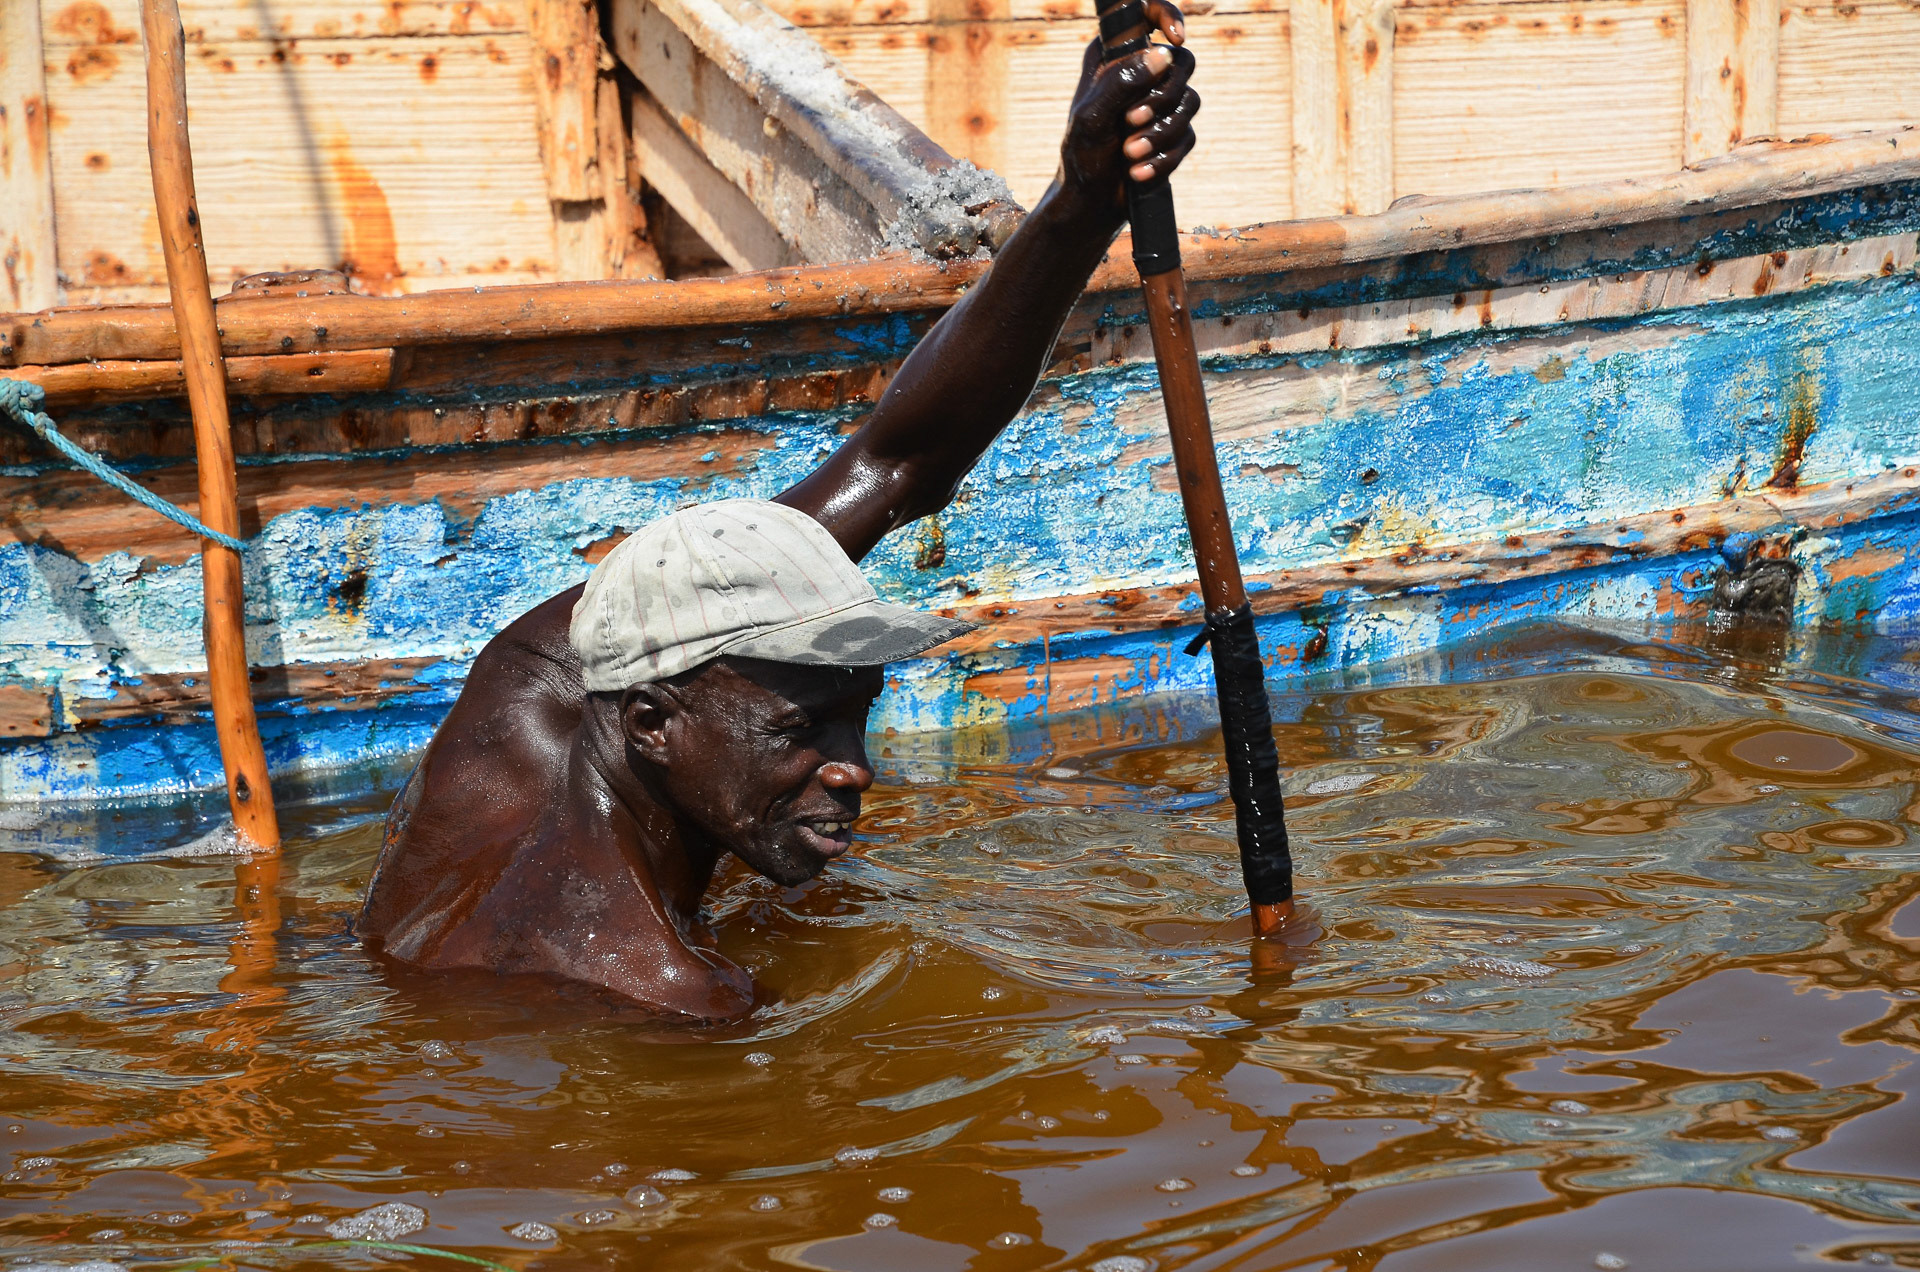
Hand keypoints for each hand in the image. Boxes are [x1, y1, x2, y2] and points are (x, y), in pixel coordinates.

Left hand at [1058, 1, 1199, 226]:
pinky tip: (1138, 171)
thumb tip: (1165, 56)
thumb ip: (1123, 81)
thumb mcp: (1092, 116)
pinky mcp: (1173, 133)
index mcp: (1114, 56)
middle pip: (1183, 63)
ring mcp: (1160, 103)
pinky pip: (1188, 136)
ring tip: (1130, 153)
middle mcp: (1141, 73)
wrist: (1091, 201)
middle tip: (1131, 120)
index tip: (1176, 39)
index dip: (1168, 17)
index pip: (1149, 16)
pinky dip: (1164, 156)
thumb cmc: (1082, 155)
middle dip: (1162, 97)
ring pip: (1190, 102)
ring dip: (1160, 133)